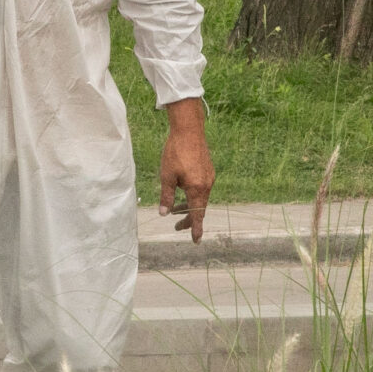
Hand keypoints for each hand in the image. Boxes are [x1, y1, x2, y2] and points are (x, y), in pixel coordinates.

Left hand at [158, 97, 214, 241]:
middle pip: (199, 209)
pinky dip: (193, 194)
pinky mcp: (208, 170)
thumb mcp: (166, 177)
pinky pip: (202, 188)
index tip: (196, 241)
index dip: (196, 229)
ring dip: (189, 205)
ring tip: (176, 209)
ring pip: (200, 198)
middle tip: (176, 226)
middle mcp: (206, 185)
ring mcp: (209, 177)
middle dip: (188, 219)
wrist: (189, 130)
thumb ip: (166, 197)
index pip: (197, 215)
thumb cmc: (175, 152)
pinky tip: (182, 189)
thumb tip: (164, 214)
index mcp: (197, 189)